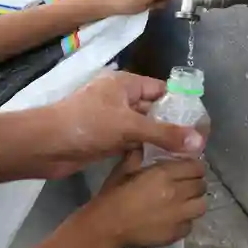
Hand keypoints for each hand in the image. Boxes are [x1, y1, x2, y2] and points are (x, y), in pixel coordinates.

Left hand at [45, 71, 204, 177]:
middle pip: (154, 110)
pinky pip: (133, 142)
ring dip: (160, 140)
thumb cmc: (87, 125)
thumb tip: (200, 142)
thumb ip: (164, 133)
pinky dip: (146, 150)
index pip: (160, 90)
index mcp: (125, 84)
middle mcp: (121, 99)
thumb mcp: (129, 126)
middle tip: (197, 145)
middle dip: (173, 126)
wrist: (47, 145)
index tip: (200, 124)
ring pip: (144, 129)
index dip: (180, 105)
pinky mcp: (107, 139)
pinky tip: (163, 163)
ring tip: (186, 156)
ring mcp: (113, 120)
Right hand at [88, 151, 206, 247]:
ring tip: (184, 202)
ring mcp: (179, 216)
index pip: (196, 166)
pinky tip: (174, 218)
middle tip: (184, 184)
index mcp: (164, 174)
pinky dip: (185, 219)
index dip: (193, 166)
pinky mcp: (177, 233)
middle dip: (195, 182)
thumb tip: (146, 143)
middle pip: (201, 185)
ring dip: (194, 201)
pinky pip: (191, 223)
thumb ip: (138, 154)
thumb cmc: (114, 195)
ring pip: (201, 205)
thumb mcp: (124, 169)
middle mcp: (177, 193)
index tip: (186, 168)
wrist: (107, 227)